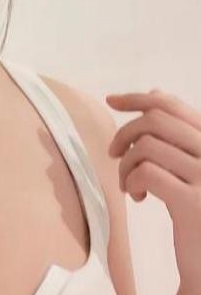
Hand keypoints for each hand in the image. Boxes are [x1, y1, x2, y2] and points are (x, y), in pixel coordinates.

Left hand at [106, 88, 200, 291]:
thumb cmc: (198, 210)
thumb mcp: (191, 165)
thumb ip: (178, 131)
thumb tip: (155, 92)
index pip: (173, 105)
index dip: (137, 98)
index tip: (112, 100)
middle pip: (155, 120)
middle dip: (125, 133)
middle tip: (114, 154)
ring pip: (147, 146)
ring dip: (127, 163)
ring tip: (130, 184)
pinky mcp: (194, 204)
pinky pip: (146, 172)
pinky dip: (132, 180)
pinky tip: (137, 196)